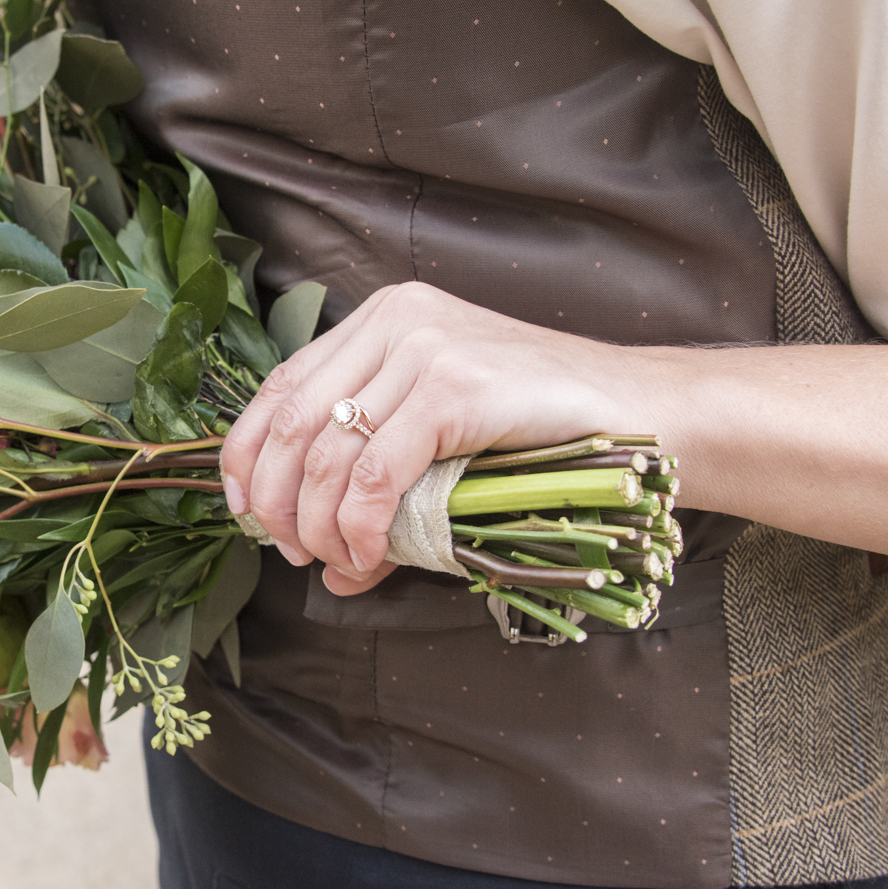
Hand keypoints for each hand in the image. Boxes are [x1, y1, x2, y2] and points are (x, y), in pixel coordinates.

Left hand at [221, 283, 637, 595]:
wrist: (642, 413)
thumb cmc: (544, 430)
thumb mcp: (442, 443)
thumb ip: (376, 484)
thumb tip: (326, 569)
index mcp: (383, 318)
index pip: (280, 386)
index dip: (246, 455)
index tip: (245, 513)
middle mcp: (395, 322)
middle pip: (291, 422)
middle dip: (278, 502)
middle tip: (293, 553)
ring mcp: (426, 349)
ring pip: (327, 454)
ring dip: (320, 526)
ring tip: (337, 563)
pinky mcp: (456, 388)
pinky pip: (378, 474)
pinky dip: (362, 526)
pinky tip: (370, 554)